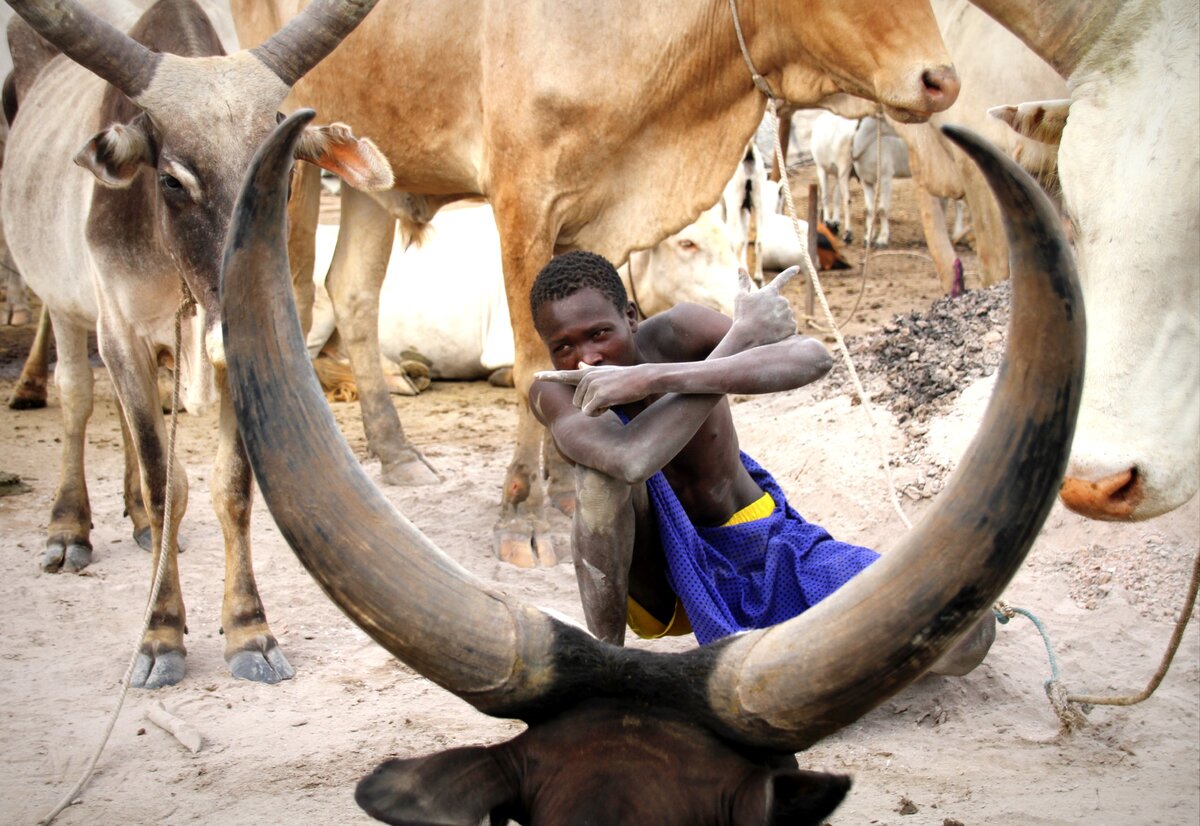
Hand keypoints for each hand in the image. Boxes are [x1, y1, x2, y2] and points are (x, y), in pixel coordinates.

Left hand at [534, 362, 656, 415]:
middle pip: (577, 403)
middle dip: (591, 406)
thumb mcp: (606, 372)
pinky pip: (590, 413)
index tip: (535, 376)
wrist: (645, 378)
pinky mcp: (598, 395)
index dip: (549, 376)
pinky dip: (600, 413)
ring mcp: (592, 385)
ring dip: (597, 410)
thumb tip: (580, 364)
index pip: (564, 375)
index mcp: (587, 373)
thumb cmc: (627, 378)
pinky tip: (612, 403)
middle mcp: (586, 377)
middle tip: (608, 396)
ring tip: (612, 397)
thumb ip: (590, 370)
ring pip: (583, 409)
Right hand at [730, 265, 802, 347]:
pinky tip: (773, 335)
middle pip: (780, 305)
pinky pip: (790, 328)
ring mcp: (788, 313)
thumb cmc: (742, 317)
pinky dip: (783, 331)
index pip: (782, 279)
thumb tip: (740, 267)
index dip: (790, 273)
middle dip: (773, 311)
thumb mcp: (740, 297)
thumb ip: (743, 282)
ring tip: (766, 328)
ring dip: (778, 321)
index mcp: (770, 292)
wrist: (748, 338)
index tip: (797, 268)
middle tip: (761, 320)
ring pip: (785, 316)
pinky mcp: (792, 326)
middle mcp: (782, 300)